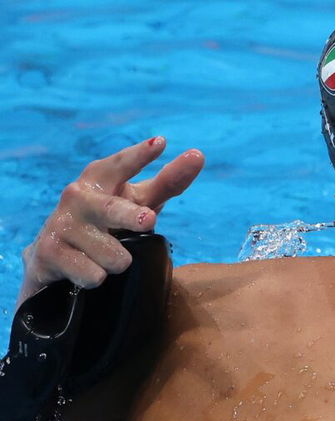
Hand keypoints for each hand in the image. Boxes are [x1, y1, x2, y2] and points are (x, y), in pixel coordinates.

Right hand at [19, 137, 204, 301]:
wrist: (54, 256)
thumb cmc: (108, 221)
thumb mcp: (137, 201)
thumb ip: (167, 182)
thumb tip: (198, 155)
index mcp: (99, 178)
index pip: (121, 165)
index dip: (139, 155)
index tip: (160, 143)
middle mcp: (77, 196)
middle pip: (113, 210)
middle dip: (130, 216)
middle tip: (149, 220)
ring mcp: (61, 224)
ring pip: (113, 255)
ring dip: (119, 262)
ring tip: (106, 257)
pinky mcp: (50, 253)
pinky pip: (93, 274)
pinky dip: (98, 278)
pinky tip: (87, 271)